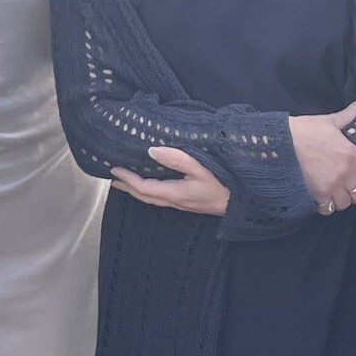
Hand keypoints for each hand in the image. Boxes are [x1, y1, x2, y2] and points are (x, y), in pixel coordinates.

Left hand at [110, 147, 229, 214]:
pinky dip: (148, 192)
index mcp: (175, 193)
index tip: (114, 169)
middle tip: (113, 178)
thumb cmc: (224, 184)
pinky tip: (150, 187)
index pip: (144, 187)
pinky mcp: (187, 203)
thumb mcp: (201, 168)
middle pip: (144, 196)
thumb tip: (152, 150)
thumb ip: (177, 158)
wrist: (242, 203)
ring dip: (136, 191)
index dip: (128, 179)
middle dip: (127, 187)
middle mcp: (175, 201)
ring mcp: (181, 204)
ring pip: (152, 199)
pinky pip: (161, 199)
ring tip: (125, 183)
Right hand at [288, 103, 355, 214]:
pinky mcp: (314, 194)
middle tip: (347, 184)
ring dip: (341, 199)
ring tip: (333, 191)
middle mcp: (344, 174)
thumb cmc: (304, 130)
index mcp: (353, 156)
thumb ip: (345, 117)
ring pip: (344, 203)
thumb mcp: (327, 121)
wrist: (279, 142)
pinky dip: (326, 205)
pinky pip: (327, 208)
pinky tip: (321, 198)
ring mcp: (330, 186)